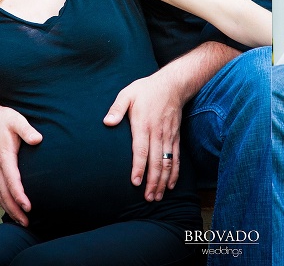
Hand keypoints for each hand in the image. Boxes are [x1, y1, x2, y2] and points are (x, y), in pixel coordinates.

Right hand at [0, 102, 41, 225]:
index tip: (28, 206)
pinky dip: (2, 199)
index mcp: (3, 155)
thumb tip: (38, 139)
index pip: (12, 180)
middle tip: (26, 222)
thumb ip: (27, 130)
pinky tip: (9, 206)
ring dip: (8, 207)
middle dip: (14, 209)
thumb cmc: (1, 117)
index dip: (19, 195)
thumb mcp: (16, 119)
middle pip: (3, 192)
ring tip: (20, 220)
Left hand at [104, 71, 185, 201]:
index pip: (141, 150)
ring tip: (157, 196)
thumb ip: (117, 108)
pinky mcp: (176, 137)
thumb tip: (107, 122)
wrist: (173, 84)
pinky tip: (170, 184)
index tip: (135, 182)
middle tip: (148, 198)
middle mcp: (158, 133)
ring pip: (167, 163)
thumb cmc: (146, 90)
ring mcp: (168, 136)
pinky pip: (176, 158)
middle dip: (153, 181)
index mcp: (144, 124)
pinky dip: (174, 172)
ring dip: (163, 181)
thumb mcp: (128, 93)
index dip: (139, 167)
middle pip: (156, 162)